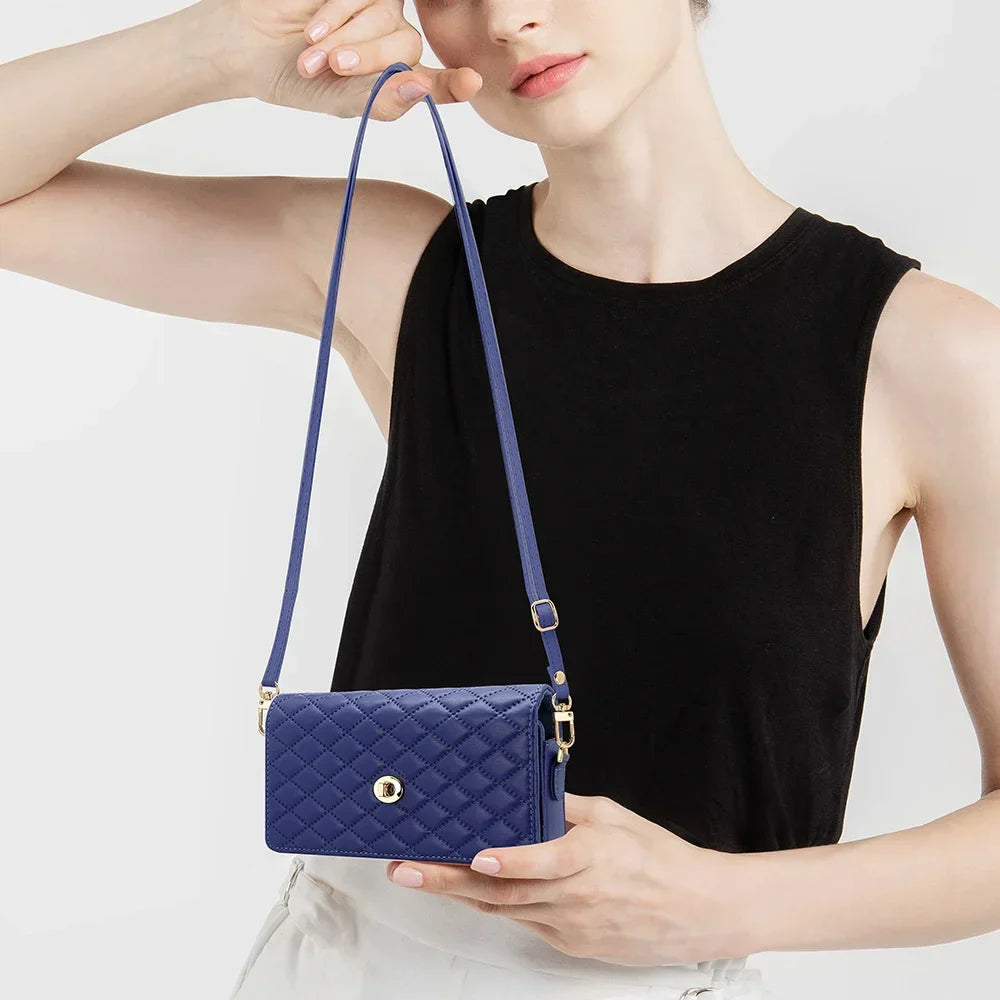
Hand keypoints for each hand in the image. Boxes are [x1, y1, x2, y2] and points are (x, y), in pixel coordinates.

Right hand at [221, 0, 481, 117]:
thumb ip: (380, 100)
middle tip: (335, 67)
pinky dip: (339, 14)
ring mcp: (376, 9)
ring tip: (311, 54)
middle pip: (406, 46)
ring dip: (348, 38)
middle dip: (369, 59)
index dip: (454, 84)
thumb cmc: (296, 80)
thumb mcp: (339, 102)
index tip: (469, 83)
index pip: (437, 83)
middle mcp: (392, 41)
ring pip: (387, 18)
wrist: (249, 46)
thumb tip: (420, 89)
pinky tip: (314, 29)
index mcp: (395, 78)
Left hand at [384, 792, 750, 965]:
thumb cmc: (660, 858)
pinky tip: (470, 892)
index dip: (509, 861)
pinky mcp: (573, 945)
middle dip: (449, 880)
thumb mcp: (616, 818)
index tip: (476, 855)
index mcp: (591, 857)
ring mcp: (572, 926)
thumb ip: (568, 807)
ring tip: (421, 878)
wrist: (700, 912)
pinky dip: (497, 907)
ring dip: (460, 895)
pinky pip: (526, 923)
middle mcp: (577, 896)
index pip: (544, 861)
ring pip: (505, 911)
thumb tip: (529, 795)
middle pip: (504, 892)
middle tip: (408, 870)